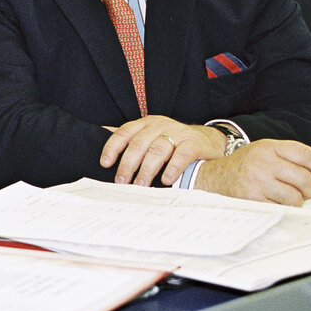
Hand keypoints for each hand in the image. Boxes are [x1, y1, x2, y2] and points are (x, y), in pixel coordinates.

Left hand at [100, 116, 226, 185]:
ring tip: (140, 186)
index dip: (113, 147)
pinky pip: (182, 155)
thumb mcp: (151, 135)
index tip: (105, 163)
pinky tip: (166, 181)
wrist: (208, 141)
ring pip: (157, 150)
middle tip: (121, 183)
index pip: (124, 132)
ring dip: (146, 170)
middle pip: (139, 144)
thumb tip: (101, 133)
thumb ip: (130, 137)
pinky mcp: (194, 143)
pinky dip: (173, 168)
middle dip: (128, 165)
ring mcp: (178, 132)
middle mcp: (160, 125)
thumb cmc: (173, 142)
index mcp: (146, 124)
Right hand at [195, 139, 310, 204]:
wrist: (213, 176)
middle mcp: (262, 163)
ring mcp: (257, 182)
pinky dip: (283, 208)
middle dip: (310, 188)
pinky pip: (282, 208)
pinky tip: (274, 202)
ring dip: (296, 200)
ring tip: (287, 197)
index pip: (305, 154)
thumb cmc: (243, 166)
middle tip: (306, 190)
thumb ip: (289, 156)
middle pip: (304, 178)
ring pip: (296, 197)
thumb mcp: (264, 152)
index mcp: (268, 148)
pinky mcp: (253, 199)